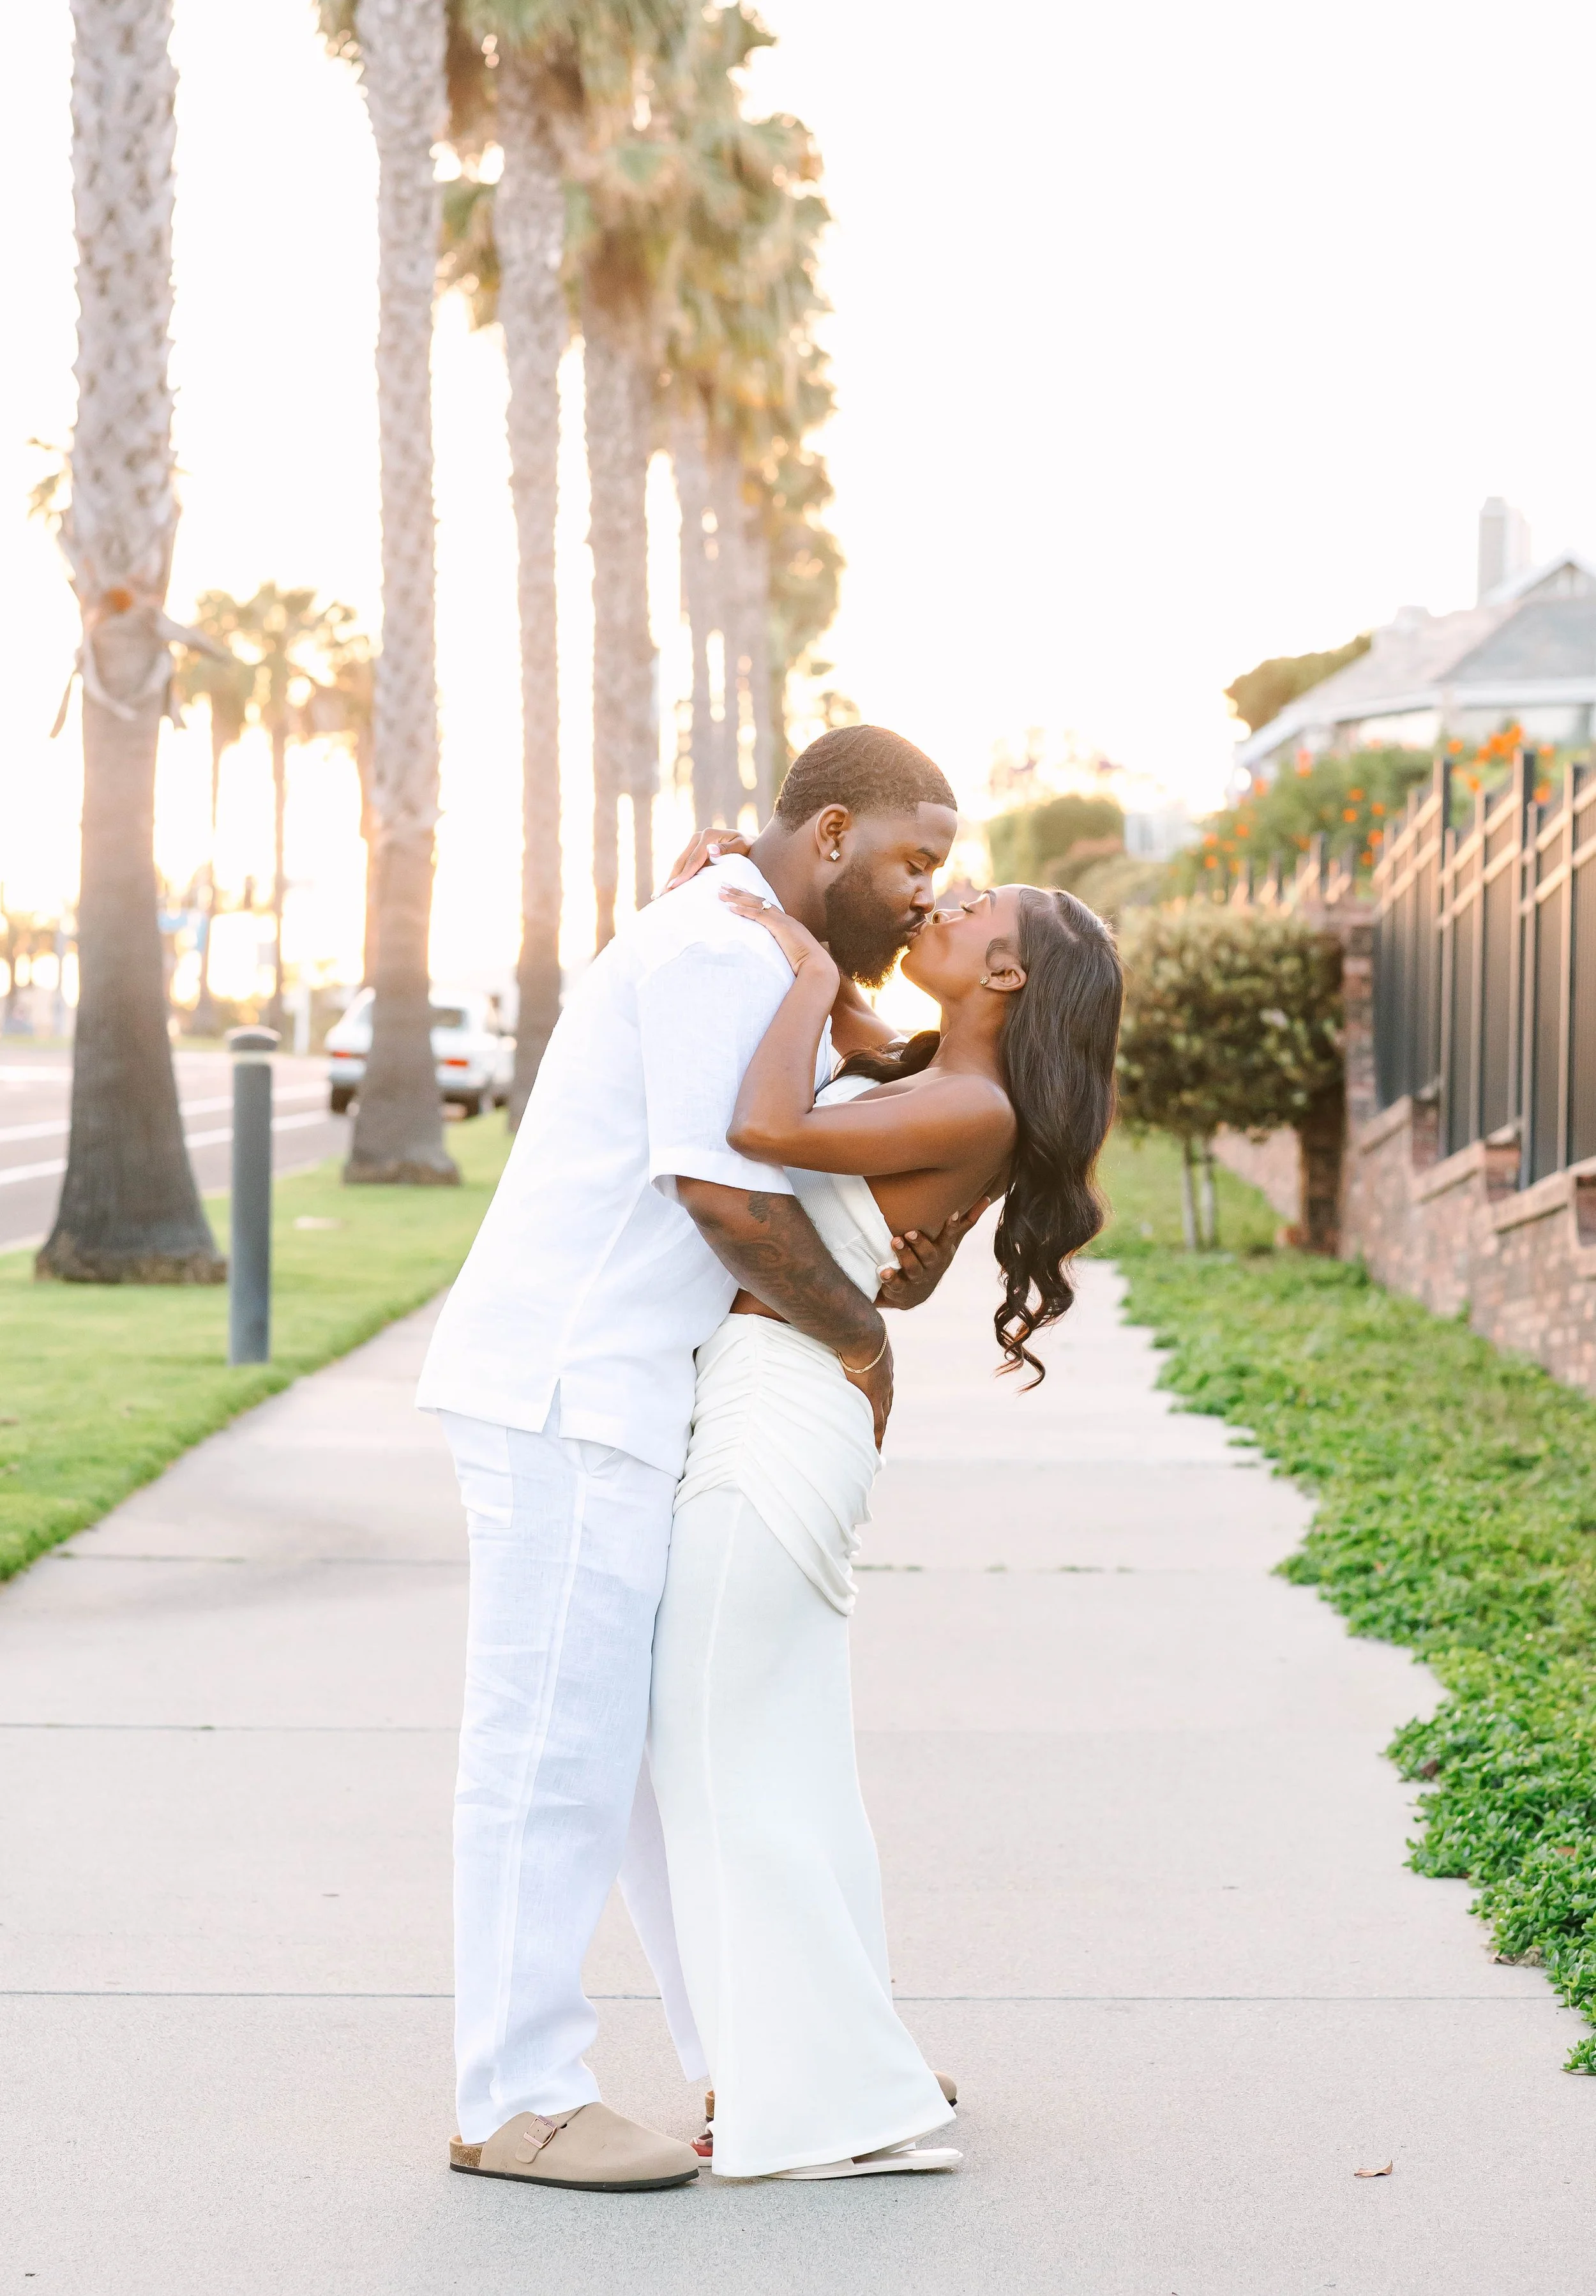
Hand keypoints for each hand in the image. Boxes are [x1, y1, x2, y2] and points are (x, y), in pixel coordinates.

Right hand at [662, 826, 751, 892]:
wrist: (749, 842)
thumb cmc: (748, 846)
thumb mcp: (742, 845)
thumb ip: (728, 849)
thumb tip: (711, 850)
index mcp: (708, 836)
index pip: (693, 859)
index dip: (683, 874)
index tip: (673, 886)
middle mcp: (698, 838)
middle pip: (681, 862)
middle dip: (671, 879)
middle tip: (661, 895)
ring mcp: (694, 844)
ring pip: (679, 864)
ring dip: (670, 880)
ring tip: (659, 895)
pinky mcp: (693, 851)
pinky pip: (683, 865)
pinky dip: (676, 877)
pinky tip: (668, 889)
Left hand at [718, 886, 838, 990]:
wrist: (818, 967)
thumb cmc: (808, 966)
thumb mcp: (792, 956)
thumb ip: (784, 951)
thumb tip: (774, 958)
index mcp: (788, 924)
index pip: (767, 906)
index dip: (751, 899)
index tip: (738, 894)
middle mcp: (785, 918)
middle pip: (759, 900)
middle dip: (740, 892)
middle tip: (723, 885)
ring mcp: (783, 921)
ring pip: (756, 904)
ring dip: (737, 897)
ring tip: (721, 892)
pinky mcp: (779, 926)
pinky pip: (758, 915)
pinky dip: (743, 910)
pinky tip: (730, 907)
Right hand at [841, 1331, 892, 1448]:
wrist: (861, 1330)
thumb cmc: (849, 1325)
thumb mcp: (846, 1330)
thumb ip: (836, 1334)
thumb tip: (818, 1322)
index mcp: (880, 1362)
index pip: (881, 1384)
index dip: (880, 1396)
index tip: (878, 1404)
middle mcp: (885, 1377)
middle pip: (886, 1402)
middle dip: (882, 1414)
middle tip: (878, 1429)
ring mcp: (882, 1389)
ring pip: (883, 1415)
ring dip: (879, 1429)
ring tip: (876, 1445)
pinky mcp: (874, 1399)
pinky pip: (877, 1424)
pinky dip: (877, 1437)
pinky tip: (875, 1450)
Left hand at [876, 1197, 991, 1309]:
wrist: (915, 1294)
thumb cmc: (934, 1258)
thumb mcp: (950, 1241)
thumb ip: (967, 1221)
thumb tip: (988, 1197)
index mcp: (944, 1251)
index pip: (950, 1238)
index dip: (952, 1226)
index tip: (953, 1212)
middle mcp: (932, 1265)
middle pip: (930, 1255)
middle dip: (921, 1243)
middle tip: (909, 1232)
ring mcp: (917, 1278)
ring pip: (913, 1268)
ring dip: (904, 1255)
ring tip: (895, 1241)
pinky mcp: (901, 1289)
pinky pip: (896, 1284)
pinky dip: (890, 1278)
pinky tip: (884, 1272)